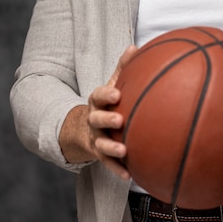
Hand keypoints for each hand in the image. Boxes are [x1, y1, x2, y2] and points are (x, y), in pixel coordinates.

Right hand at [86, 45, 136, 178]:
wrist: (86, 127)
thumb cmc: (108, 102)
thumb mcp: (113, 84)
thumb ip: (123, 68)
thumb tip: (136, 46)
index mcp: (97, 101)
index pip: (98, 96)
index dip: (106, 95)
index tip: (117, 94)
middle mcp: (93, 119)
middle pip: (96, 119)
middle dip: (106, 119)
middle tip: (120, 120)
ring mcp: (96, 138)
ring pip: (101, 144)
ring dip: (111, 148)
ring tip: (124, 151)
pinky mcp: (100, 155)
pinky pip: (108, 164)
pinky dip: (118, 170)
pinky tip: (130, 175)